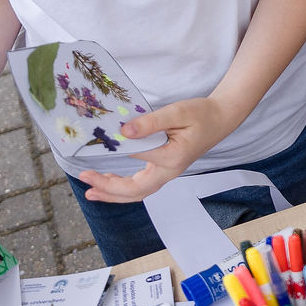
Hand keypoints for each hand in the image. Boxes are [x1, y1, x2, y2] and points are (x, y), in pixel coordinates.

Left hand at [77, 96, 234, 201]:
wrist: (220, 118)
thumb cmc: (201, 114)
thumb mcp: (177, 112)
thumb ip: (150, 123)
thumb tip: (123, 131)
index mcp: (173, 158)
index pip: (138, 157)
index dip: (117, 149)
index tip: (100, 138)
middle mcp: (170, 171)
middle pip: (136, 190)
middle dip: (108, 188)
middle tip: (85, 180)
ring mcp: (168, 172)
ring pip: (138, 192)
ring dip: (113, 193)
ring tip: (90, 191)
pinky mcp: (165, 169)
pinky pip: (142, 185)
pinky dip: (123, 187)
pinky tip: (109, 180)